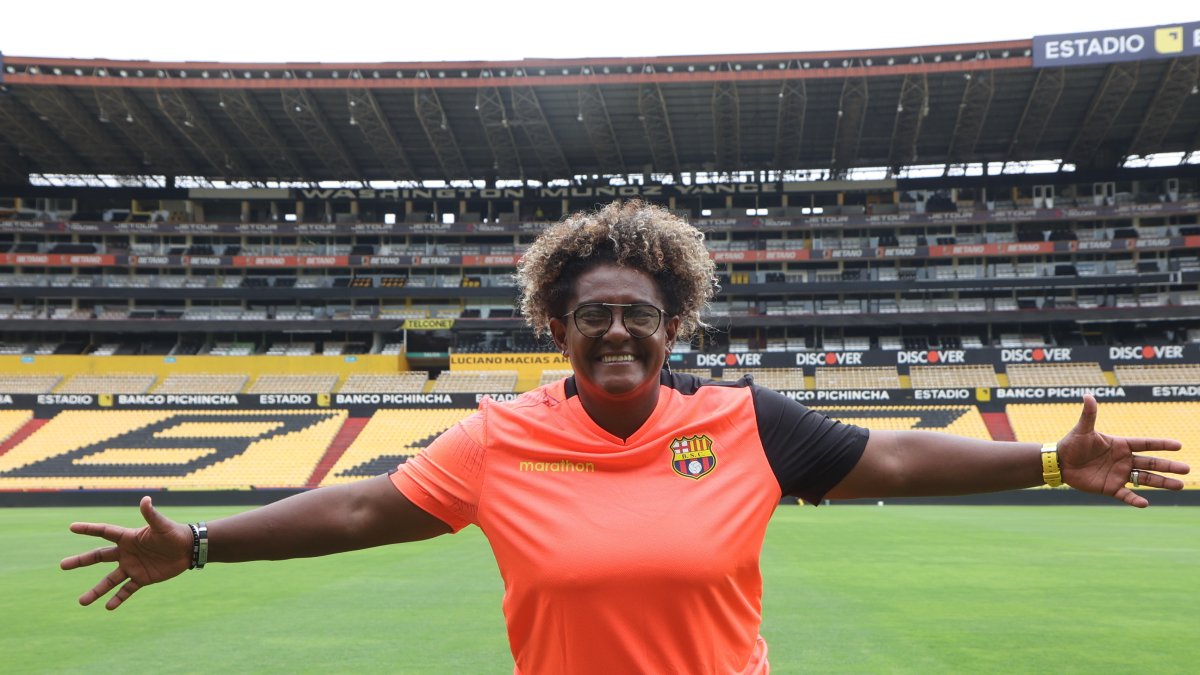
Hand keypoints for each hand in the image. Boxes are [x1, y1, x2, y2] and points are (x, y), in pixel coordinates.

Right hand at [60, 496, 192, 609]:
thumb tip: (145, 500)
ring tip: (82, 602)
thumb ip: (151, 515)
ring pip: (109, 580)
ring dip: (96, 590)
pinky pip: (127, 590)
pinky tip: (108, 607)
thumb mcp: (161, 525)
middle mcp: (126, 553)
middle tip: (62, 565)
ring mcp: (132, 566)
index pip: (104, 532)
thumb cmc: (174, 534)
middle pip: (98, 557)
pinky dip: (118, 599)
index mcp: (128, 538)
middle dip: (80, 561)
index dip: (89, 529)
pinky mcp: (142, 578)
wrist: (188, 549)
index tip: (72, 527)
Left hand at [1057, 395, 1189, 506]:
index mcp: (1121, 445)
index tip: (1178, 445)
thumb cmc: (1072, 444)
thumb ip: (1089, 414)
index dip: (1161, 444)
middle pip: (1151, 463)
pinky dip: (1135, 499)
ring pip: (1145, 479)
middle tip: (1187, 468)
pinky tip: (1145, 503)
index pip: (1145, 444)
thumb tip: (1087, 395)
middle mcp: (1124, 460)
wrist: (1060, 463)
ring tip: (1180, 485)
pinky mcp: (1110, 488)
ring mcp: (1119, 474)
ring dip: (1162, 482)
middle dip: (1168, 466)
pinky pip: (1126, 495)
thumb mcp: (1082, 429)